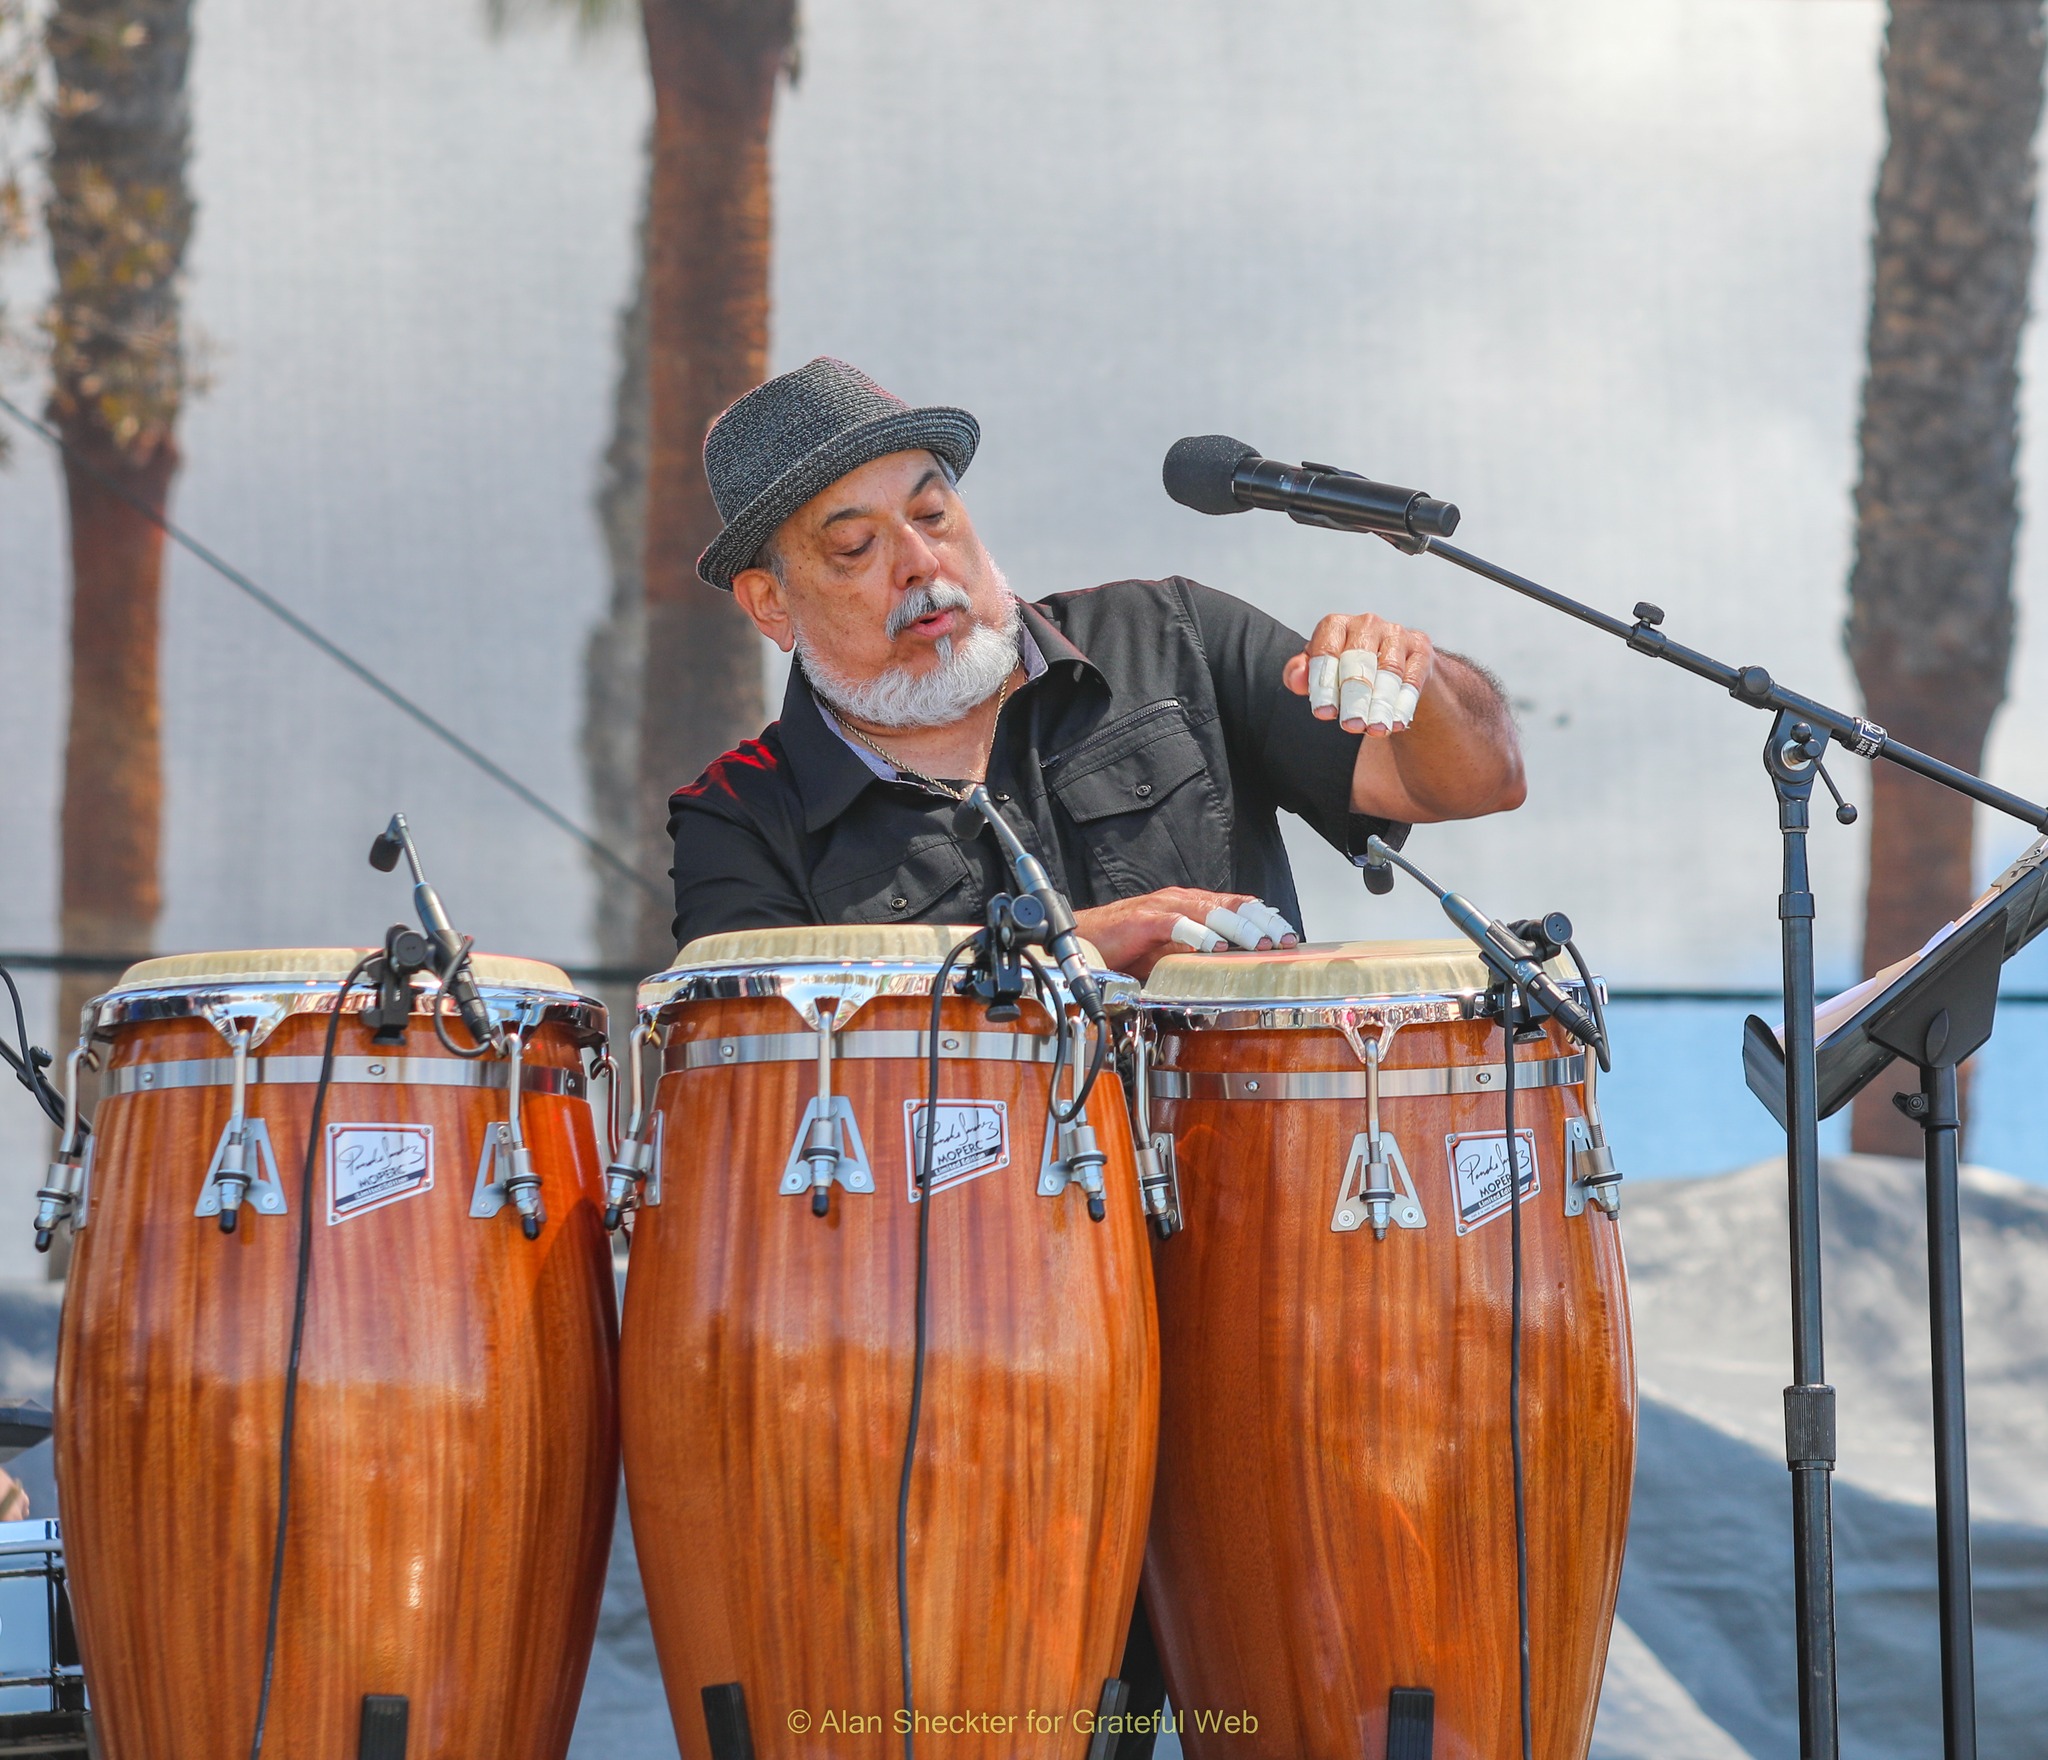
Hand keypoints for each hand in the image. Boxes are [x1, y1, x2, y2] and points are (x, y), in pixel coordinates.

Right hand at [1074, 888, 1296, 979]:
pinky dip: (1197, 935)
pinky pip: (1176, 924)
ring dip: (1237, 928)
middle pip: (1231, 905)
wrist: (1084, 939)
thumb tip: (1235, 964)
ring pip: (1210, 911)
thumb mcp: (1173, 951)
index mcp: (1191, 905)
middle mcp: (1181, 900)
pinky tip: (1214, 947)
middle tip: (1282, 941)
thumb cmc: (1128, 946)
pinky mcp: (1144, 920)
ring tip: (1258, 944)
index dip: (1265, 918)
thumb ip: (1200, 952)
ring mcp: (1163, 907)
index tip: (1287, 936)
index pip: (1238, 904)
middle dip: (1261, 923)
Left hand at [1282, 613, 1437, 736]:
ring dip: (1381, 703)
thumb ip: (1301, 674)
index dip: (1324, 684)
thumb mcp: (1320, 670)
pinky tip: (1397, 724)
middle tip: (1350, 725)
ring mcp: (1396, 634)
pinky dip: (1404, 702)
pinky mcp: (1420, 649)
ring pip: (1389, 671)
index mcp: (1336, 625)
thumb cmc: (1345, 669)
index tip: (1324, 713)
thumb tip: (1296, 679)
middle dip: (1354, 697)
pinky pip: (1413, 677)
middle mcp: (1366, 623)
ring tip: (1375, 730)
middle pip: (1358, 662)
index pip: (1326, 651)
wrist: (1392, 663)